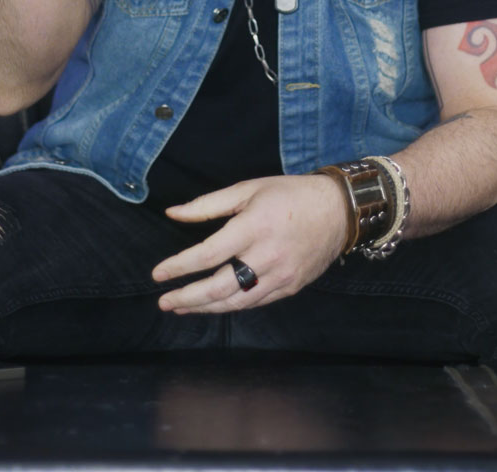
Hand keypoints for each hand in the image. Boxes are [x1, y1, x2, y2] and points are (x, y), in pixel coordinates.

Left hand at [151, 175, 349, 313]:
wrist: (338, 210)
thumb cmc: (289, 194)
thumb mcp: (248, 189)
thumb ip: (208, 204)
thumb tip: (172, 213)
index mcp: (254, 227)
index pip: (208, 255)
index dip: (179, 267)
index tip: (157, 274)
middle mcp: (267, 256)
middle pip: (219, 288)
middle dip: (187, 298)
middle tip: (164, 302)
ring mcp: (281, 276)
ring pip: (236, 302)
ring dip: (205, 308)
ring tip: (181, 307)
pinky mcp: (290, 288)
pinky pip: (254, 302)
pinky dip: (230, 306)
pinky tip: (214, 304)